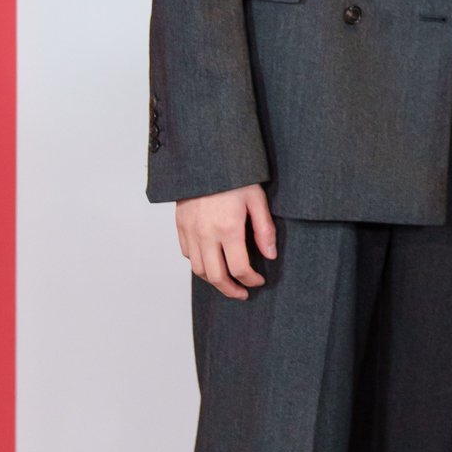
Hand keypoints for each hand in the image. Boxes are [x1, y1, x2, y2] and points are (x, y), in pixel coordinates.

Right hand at [176, 185, 277, 299]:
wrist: (204, 158)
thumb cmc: (234, 176)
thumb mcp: (256, 198)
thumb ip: (264, 229)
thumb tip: (270, 255)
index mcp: (228, 228)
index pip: (239, 268)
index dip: (251, 280)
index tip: (259, 280)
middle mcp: (206, 234)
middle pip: (216, 276)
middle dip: (231, 290)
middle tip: (242, 293)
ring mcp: (190, 231)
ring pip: (198, 269)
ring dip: (213, 281)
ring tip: (227, 283)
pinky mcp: (180, 225)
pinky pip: (187, 254)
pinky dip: (198, 264)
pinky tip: (211, 262)